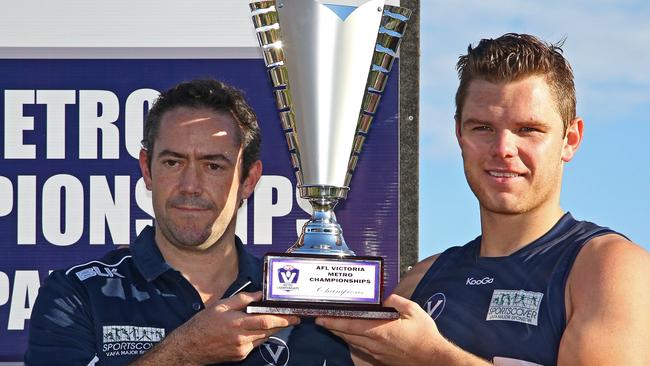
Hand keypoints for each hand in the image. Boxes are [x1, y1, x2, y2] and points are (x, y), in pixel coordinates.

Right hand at [137, 291, 299, 364]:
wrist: (190, 347)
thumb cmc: (204, 323)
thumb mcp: (221, 305)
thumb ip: (243, 299)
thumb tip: (260, 293)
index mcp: (237, 323)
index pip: (266, 321)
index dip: (282, 319)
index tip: (294, 315)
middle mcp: (242, 338)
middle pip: (269, 331)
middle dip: (283, 324)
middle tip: (294, 317)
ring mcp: (242, 349)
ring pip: (264, 338)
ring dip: (272, 330)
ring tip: (279, 320)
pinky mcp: (241, 356)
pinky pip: (255, 344)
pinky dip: (259, 336)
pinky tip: (257, 329)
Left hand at [315, 294, 443, 365]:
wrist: (434, 360)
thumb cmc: (425, 336)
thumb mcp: (413, 311)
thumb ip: (395, 301)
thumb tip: (384, 297)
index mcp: (379, 330)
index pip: (350, 324)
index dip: (333, 321)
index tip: (321, 317)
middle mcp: (374, 343)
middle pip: (346, 334)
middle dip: (332, 326)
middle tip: (320, 319)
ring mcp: (376, 352)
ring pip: (352, 341)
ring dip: (340, 333)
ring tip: (331, 325)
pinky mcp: (381, 357)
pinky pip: (361, 347)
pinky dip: (352, 339)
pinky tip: (351, 335)